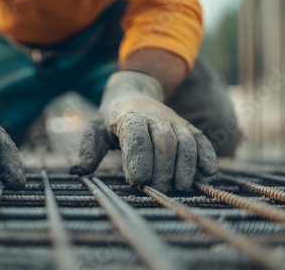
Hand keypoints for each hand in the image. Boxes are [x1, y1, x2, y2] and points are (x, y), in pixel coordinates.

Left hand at [70, 71, 216, 192]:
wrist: (132, 94)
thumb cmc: (110, 119)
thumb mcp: (94, 131)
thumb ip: (89, 151)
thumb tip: (77, 171)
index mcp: (128, 117)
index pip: (136, 136)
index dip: (138, 158)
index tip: (135, 181)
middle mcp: (155, 117)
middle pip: (164, 142)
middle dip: (162, 168)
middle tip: (157, 190)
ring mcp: (174, 121)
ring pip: (185, 141)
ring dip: (186, 166)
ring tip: (181, 188)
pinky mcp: (187, 128)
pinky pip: (201, 140)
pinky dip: (207, 155)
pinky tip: (208, 173)